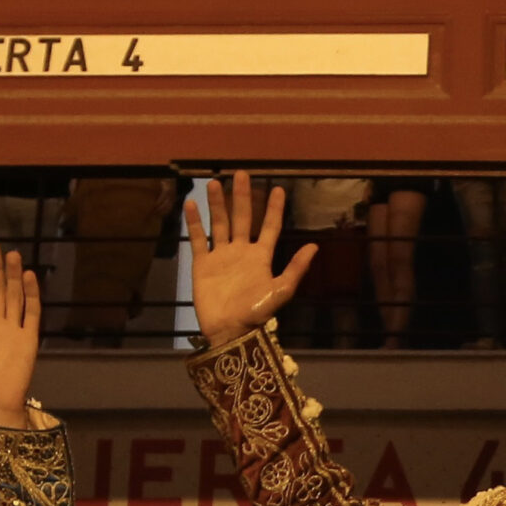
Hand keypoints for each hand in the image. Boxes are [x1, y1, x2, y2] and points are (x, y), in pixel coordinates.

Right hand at [184, 174, 315, 348]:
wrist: (228, 331)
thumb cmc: (256, 314)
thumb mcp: (281, 291)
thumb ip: (296, 268)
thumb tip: (314, 246)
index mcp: (261, 257)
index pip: (270, 227)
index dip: (275, 209)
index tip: (278, 189)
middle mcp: (241, 252)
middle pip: (243, 218)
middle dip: (243, 197)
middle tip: (241, 174)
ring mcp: (221, 257)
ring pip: (220, 224)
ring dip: (217, 204)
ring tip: (214, 183)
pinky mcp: (202, 265)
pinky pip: (198, 239)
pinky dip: (194, 222)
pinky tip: (191, 204)